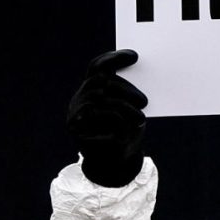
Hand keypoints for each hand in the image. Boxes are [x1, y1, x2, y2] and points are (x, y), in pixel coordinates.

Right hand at [65, 49, 146, 187]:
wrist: (116, 163)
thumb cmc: (127, 131)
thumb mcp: (131, 109)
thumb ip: (128, 93)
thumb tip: (141, 76)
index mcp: (92, 90)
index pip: (97, 66)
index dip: (113, 58)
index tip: (135, 56)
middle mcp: (80, 98)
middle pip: (101, 80)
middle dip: (126, 89)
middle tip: (144, 102)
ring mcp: (75, 112)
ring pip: (101, 98)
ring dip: (125, 107)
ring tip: (140, 119)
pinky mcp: (76, 128)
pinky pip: (101, 115)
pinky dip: (119, 120)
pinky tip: (130, 127)